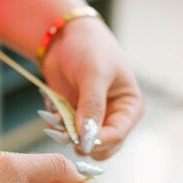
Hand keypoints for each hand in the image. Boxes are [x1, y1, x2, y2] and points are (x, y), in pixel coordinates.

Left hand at [41, 17, 143, 159]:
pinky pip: (67, 135)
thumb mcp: (93, 73)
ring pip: (83, 144)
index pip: (118, 135)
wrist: (65, 35)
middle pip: (103, 147)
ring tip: (57, 120)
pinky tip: (52, 116)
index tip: (78, 141)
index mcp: (129, 107)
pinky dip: (59, 130)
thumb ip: (92, 106)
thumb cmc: (88, 47)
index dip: (98, 141)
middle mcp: (115, 117)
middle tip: (64, 133)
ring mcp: (94, 119)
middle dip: (83, 142)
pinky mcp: (75, 118)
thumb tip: (87, 138)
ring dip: (68, 136)